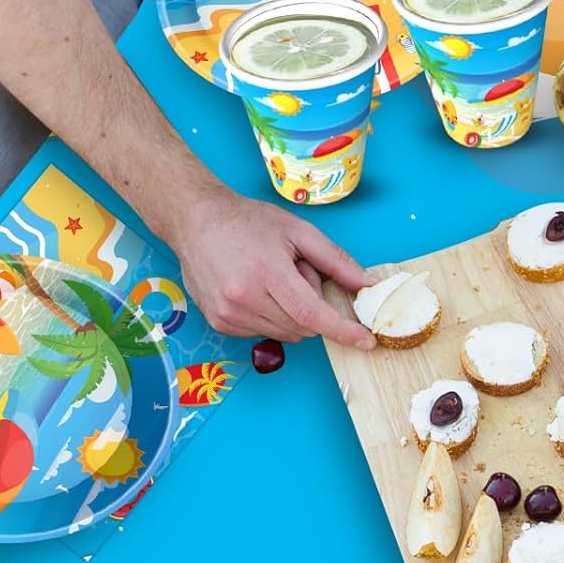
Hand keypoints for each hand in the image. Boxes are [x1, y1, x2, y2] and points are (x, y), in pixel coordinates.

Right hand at [167, 186, 376, 347]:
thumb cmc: (247, 222)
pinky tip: (257, 290)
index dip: (343, 331)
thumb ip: (335, 260)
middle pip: (303, 326)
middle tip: (295, 273)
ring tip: (273, 279)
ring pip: (286, 333)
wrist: (196, 221)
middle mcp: (244, 297)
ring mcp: (229, 313)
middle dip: (312, 305)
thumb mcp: (298, 231)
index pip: (313, 314)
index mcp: (267, 271)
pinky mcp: (220, 322)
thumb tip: (364, 285)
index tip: (367, 341)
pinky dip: (273, 317)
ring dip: (293, 313)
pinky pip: (264, 332)